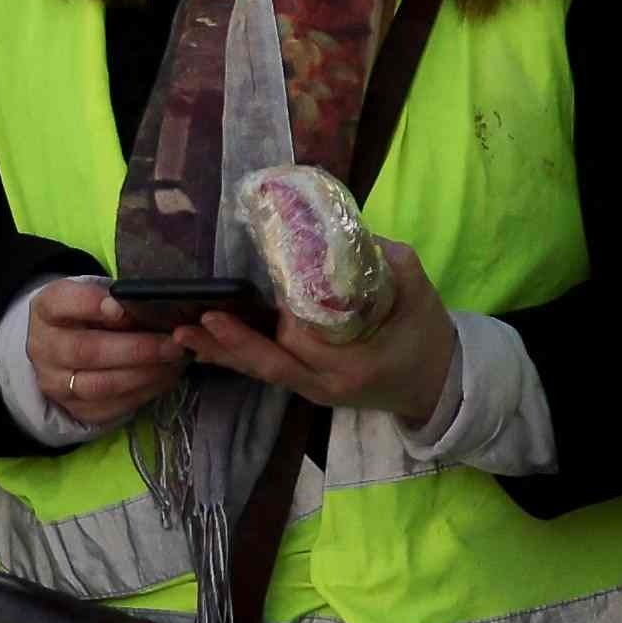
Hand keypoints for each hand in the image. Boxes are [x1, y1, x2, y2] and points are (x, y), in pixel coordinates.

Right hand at [21, 282, 192, 435]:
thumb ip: (116, 298)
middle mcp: (44, 349)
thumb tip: (150, 306)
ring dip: (144, 375)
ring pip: (100, 385)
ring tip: (173, 362)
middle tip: (172, 344)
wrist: (67, 351)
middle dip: (136, 349)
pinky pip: (111, 407)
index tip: (119, 307)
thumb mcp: (95, 295)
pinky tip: (164, 378)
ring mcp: (57, 384)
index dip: (89, 304)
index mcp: (46, 310)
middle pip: (87, 351)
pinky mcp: (75, 409)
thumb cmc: (90, 317)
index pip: (60, 303)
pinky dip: (143, 393)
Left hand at [190, 263, 459, 428]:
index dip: (286, 315)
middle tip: (200, 318)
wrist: (437, 385)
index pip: (307, 339)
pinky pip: (266, 372)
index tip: (272, 284)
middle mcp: (324, 384)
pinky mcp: (305, 386)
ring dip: (222, 353)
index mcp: (352, 366)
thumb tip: (352, 231)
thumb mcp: (420, 297)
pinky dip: (236, 357)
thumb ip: (391, 263)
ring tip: (184, 335)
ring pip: (261, 372)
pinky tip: (205, 344)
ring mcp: (313, 390)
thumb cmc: (428, 339)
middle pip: (271, 364)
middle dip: (234, 341)